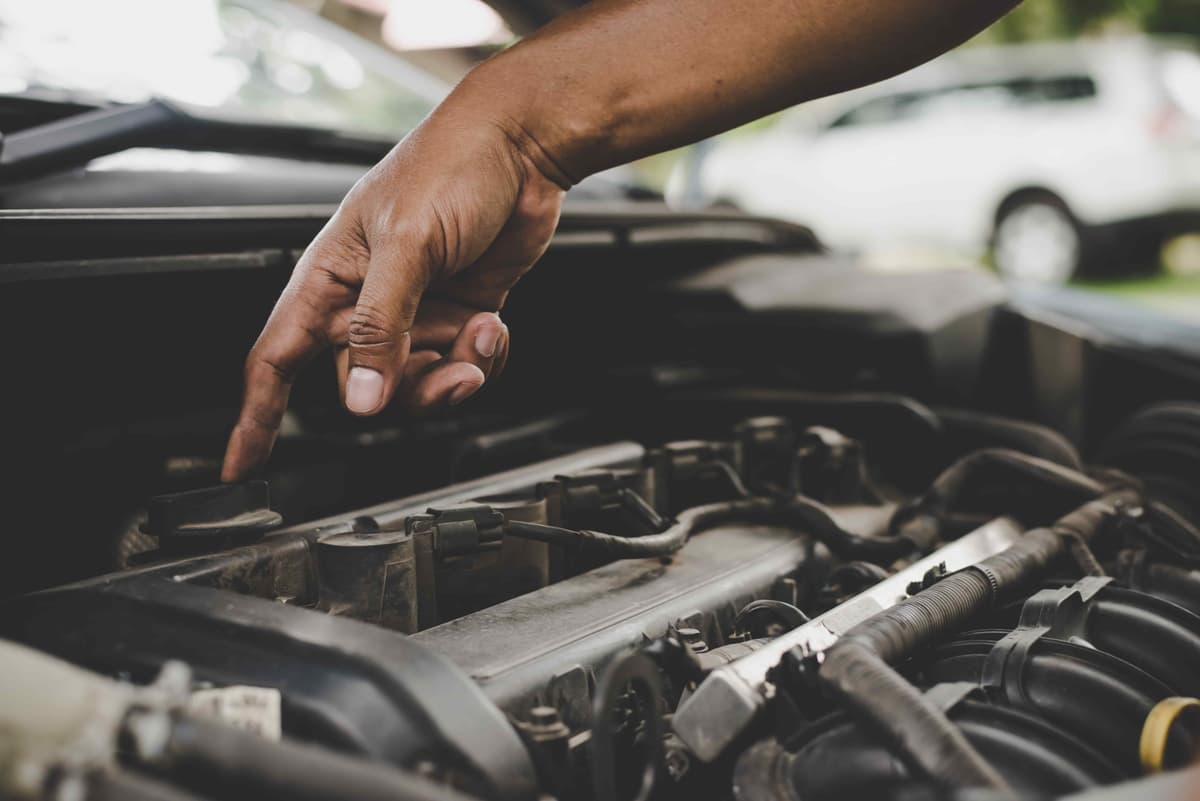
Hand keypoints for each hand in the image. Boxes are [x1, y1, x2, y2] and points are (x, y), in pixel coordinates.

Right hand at [221, 95, 565, 481]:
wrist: (522, 148)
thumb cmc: (452, 168)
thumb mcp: (407, 247)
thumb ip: (380, 327)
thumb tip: (360, 397)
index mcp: (330, 277)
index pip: (276, 359)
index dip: (256, 416)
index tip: (241, 467)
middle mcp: (368, 301)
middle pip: (364, 384)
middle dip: (409, 388)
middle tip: (449, 364)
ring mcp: (417, 311)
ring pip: (419, 384)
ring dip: (456, 371)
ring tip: (480, 330)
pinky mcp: (460, 315)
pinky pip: (462, 367)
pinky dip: (483, 358)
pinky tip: (493, 324)